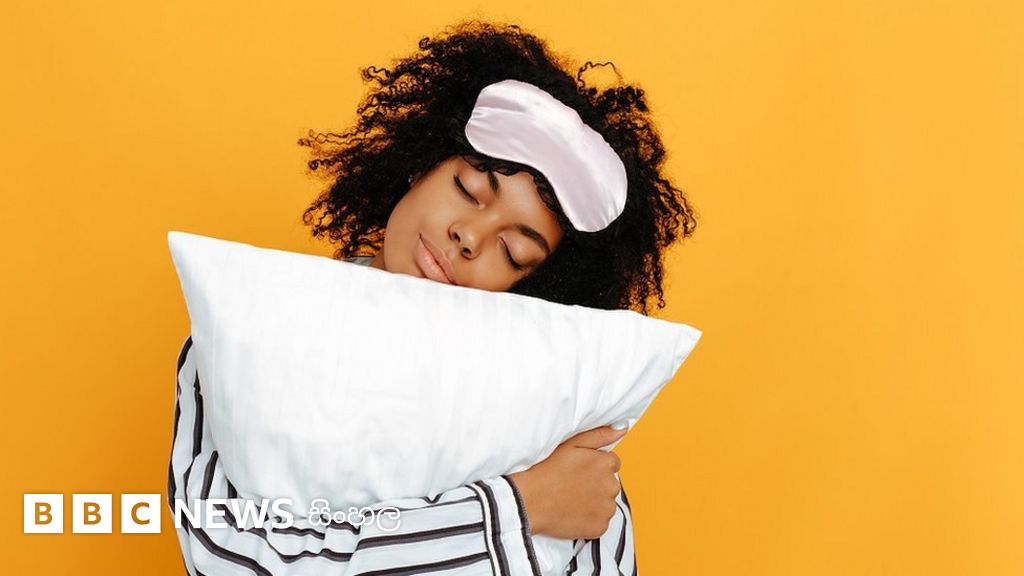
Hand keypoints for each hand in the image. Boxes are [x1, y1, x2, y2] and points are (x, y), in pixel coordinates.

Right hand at [508, 425, 626, 539]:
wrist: (529, 501)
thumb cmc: (546, 470)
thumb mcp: (571, 444)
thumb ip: (599, 435)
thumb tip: (622, 429)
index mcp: (606, 463)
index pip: (611, 463)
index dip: (593, 466)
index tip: (578, 470)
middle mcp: (612, 486)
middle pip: (609, 483)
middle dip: (596, 484)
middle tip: (572, 485)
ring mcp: (607, 508)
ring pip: (605, 503)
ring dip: (594, 502)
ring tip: (570, 499)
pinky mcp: (600, 527)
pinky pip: (600, 522)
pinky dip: (589, 519)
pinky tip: (572, 513)